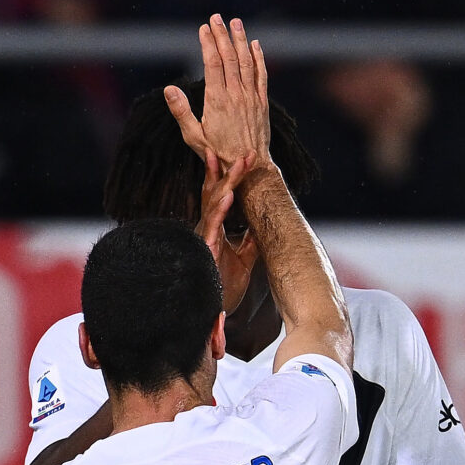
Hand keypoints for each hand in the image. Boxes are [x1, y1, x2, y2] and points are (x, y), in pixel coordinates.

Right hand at [166, 15, 271, 188]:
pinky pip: (261, 75)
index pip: (212, 63)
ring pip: (247, 62)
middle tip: (216, 17)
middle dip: (222, 35)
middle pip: (229, 57)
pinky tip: (255, 45)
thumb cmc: (218, 155)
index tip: (203, 28)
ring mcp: (251, 97)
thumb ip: (182, 112)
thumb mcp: (194, 137)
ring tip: (235, 23)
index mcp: (217, 99)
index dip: (208, 43)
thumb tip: (169, 89)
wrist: (250, 169)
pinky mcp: (262, 103)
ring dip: (241, 40)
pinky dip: (259, 58)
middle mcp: (236, 94)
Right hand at [194, 148, 254, 307]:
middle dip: (229, 172)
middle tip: (246, 154)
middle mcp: (207, 229)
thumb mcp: (243, 261)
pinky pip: (212, 226)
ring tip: (237, 167)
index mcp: (215, 229)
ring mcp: (204, 238)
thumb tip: (259, 227)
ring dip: (225, 184)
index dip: (231, 176)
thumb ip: (250, 243)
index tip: (246, 159)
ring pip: (212, 204)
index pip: (222, 196)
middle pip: (216, 193)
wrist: (215, 311)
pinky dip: (220, 210)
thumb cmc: (224, 287)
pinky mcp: (205, 250)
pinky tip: (227, 196)